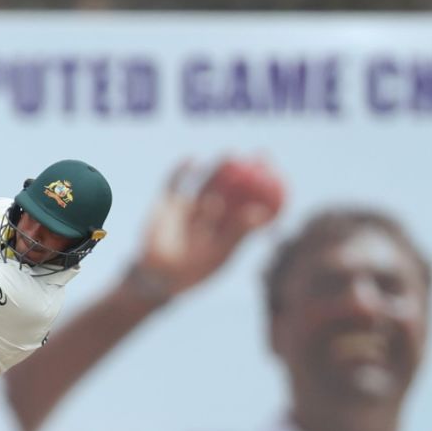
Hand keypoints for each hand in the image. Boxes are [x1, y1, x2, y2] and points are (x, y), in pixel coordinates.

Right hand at [132, 155, 282, 297]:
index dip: (264, 188)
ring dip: (219, 168)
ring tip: (230, 154)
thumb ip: (238, 232)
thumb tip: (262, 214)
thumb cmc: (191, 271)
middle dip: (247, 171)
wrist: (156, 277)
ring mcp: (190, 208)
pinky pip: (175, 182)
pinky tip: (192, 159)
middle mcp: (211, 217)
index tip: (275, 173)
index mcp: (228, 229)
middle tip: (260, 155)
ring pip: (207, 182)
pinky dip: (182, 171)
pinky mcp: (169, 204)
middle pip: (233, 188)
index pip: (250, 203)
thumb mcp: (218, 252)